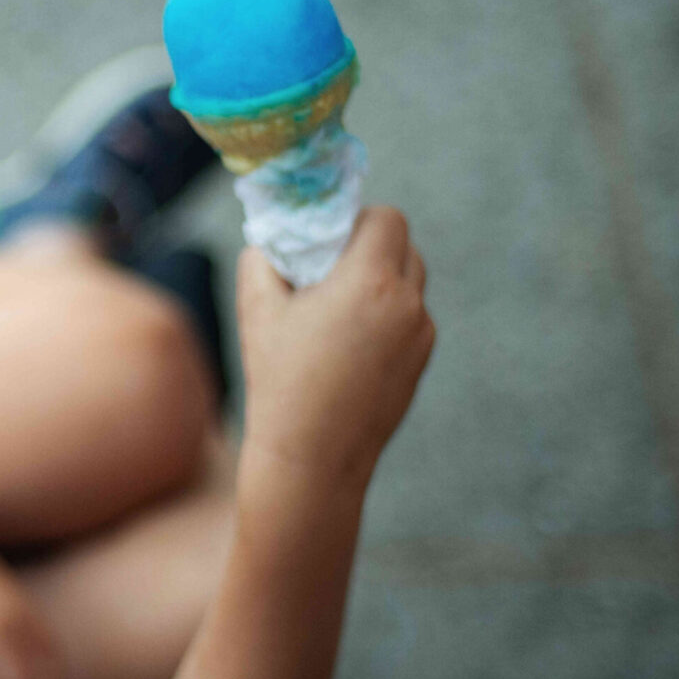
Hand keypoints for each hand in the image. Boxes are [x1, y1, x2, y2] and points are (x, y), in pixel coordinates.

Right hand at [237, 206, 434, 488]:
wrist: (312, 459)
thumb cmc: (279, 380)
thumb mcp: (256, 310)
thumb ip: (262, 258)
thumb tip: (273, 237)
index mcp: (371, 282)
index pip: (387, 219)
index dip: (357, 220)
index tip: (327, 240)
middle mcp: (408, 304)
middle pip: (405, 246)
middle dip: (371, 246)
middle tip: (330, 269)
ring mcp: (421, 336)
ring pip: (411, 281)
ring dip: (381, 279)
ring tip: (338, 309)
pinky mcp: (421, 362)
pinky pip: (410, 317)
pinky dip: (387, 314)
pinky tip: (349, 343)